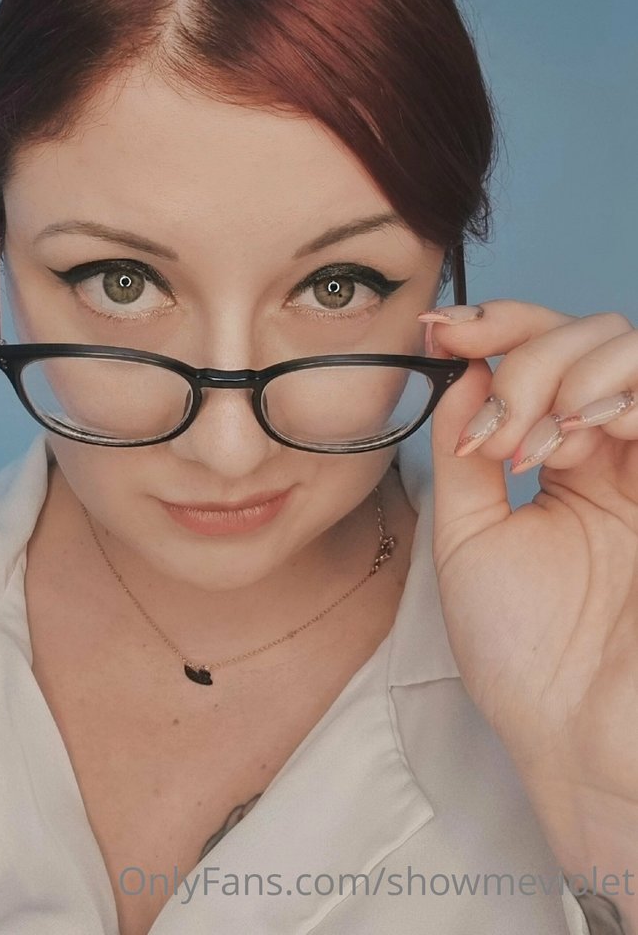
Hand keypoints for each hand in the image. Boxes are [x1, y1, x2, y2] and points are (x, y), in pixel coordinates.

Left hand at [419, 300, 637, 805]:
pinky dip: (617, 390)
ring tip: (531, 442)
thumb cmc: (522, 650)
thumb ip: (465, 449)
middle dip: (529, 359)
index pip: (541, 357)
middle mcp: (613, 453)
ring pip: (632, 352)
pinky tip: (575, 434)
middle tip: (496, 432)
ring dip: (570, 372)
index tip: (442, 333)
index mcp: (562, 462)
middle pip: (590, 338)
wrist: (575, 732)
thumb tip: (464, 369)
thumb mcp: (466, 536)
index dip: (495, 327)